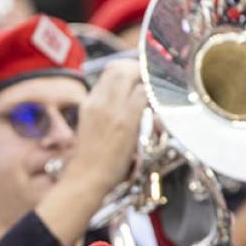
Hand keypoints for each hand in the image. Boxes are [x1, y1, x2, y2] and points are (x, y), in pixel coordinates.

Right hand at [64, 60, 146, 197]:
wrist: (85, 179)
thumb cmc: (90, 161)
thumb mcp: (90, 129)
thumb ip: (104, 113)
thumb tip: (125, 105)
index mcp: (89, 103)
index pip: (110, 71)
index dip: (128, 68)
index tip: (140, 75)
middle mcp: (98, 101)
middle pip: (120, 67)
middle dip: (139, 67)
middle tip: (151, 78)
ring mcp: (111, 109)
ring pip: (132, 74)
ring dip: (148, 78)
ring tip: (156, 89)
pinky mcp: (125, 121)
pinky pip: (143, 94)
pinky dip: (154, 93)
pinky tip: (160, 102)